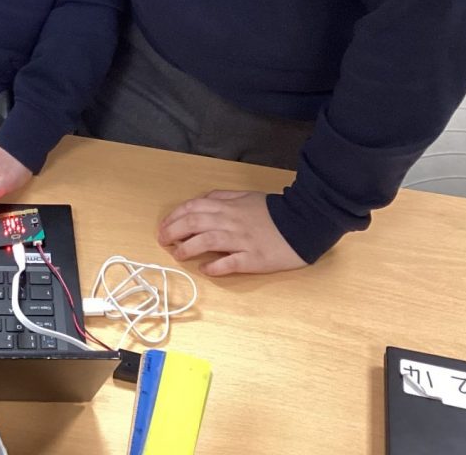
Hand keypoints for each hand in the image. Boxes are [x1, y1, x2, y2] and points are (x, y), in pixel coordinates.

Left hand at [158, 190, 307, 276]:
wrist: (303, 222)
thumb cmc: (273, 211)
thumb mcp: (244, 196)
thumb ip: (222, 198)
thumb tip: (202, 202)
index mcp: (227, 207)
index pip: (192, 209)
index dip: (173, 218)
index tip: (163, 227)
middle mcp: (230, 222)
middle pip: (193, 224)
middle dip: (173, 232)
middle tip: (163, 241)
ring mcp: (241, 241)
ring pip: (206, 242)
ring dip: (188, 249)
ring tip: (178, 255)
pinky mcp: (253, 258)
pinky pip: (229, 263)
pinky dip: (214, 266)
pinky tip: (205, 269)